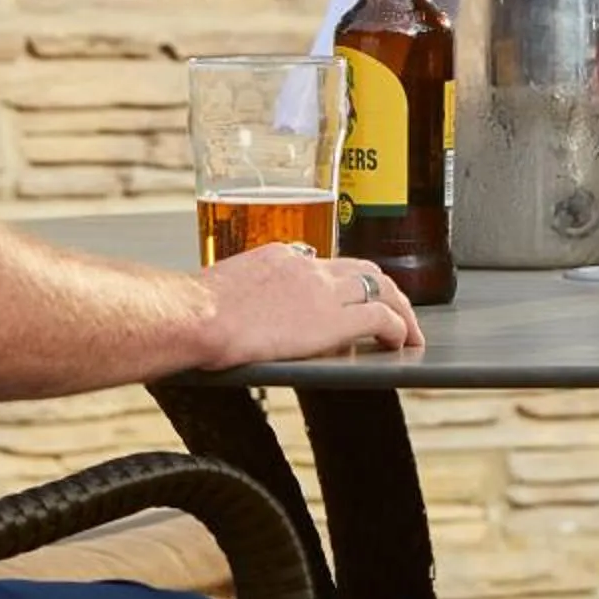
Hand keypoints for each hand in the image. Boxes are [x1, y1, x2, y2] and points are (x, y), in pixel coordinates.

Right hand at [201, 246, 422, 361]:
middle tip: (395, 309)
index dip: (342, 282)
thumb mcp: (220, 289)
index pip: (323, 263)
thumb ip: (242, 293)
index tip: (345, 298)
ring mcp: (322, 290)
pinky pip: (382, 317)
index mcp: (279, 256)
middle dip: (382, 288)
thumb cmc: (190, 311)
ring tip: (408, 330)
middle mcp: (307, 266)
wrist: (193, 316)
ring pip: (382, 287)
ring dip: (401, 308)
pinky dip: (398, 327)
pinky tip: (402, 342)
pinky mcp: (332, 318)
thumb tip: (234, 312)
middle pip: (362, 269)